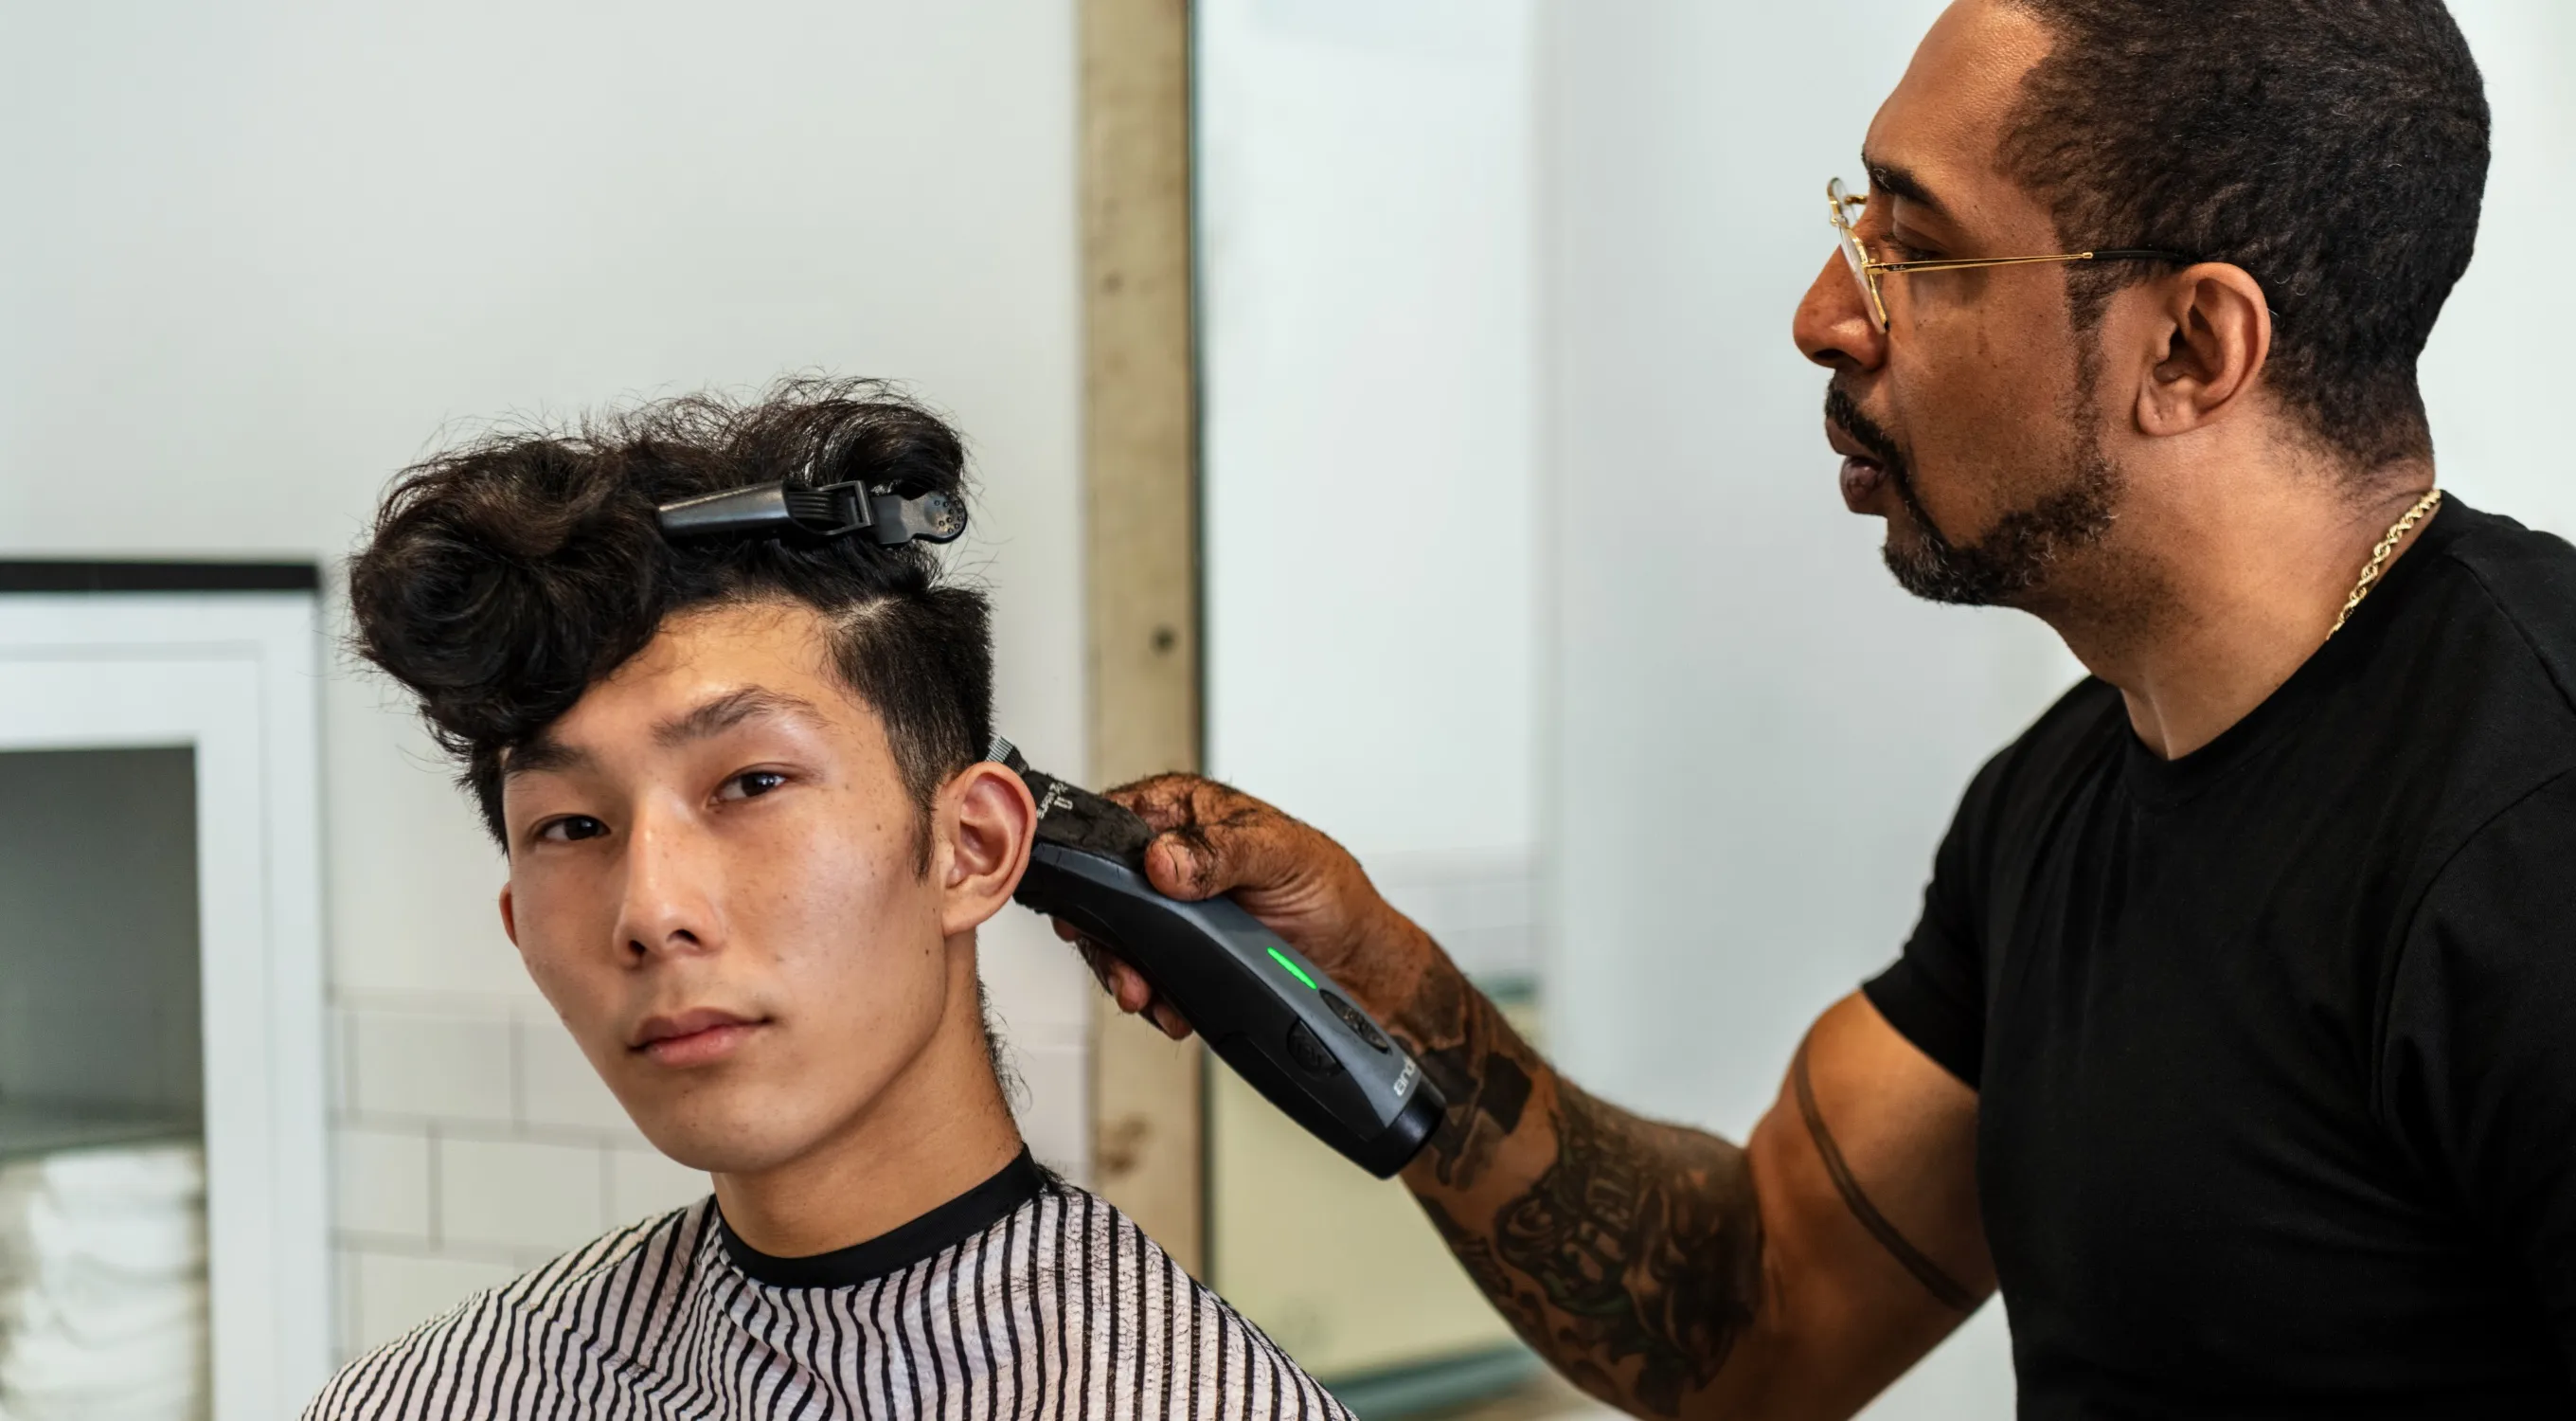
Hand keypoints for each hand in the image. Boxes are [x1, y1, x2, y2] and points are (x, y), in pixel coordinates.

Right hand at [1053, 774, 1409, 1040]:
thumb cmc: (1330, 891)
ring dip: (1126, 974)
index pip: (1109, 823)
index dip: (1087, 861)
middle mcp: (1169, 859)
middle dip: (1105, 937)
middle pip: (1101, 892)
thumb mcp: (1281, 855)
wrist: (1357, 964)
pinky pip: (1146, 976)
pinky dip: (1154, 999)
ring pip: (1116, 941)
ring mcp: (1171, 913)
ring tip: (1149, 998)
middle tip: (1126, 970)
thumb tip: (1165, 859)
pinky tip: (1172, 1009)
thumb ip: (1222, 852)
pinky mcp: (1180, 956)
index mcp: (1183, 813)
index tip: (1085, 902)